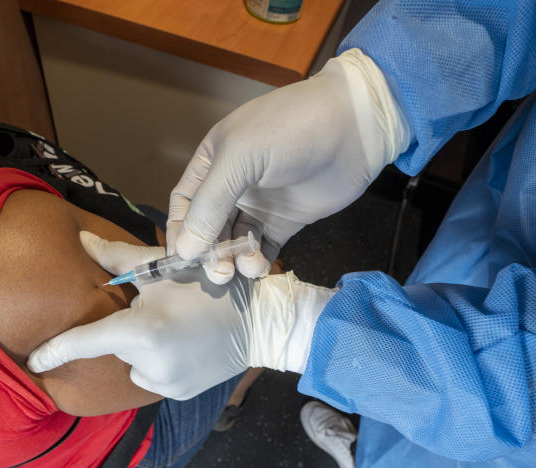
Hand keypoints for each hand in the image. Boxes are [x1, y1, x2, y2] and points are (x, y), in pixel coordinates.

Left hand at [27, 232, 336, 399]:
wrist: (262, 321)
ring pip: (133, 362)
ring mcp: (165, 383)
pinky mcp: (178, 393)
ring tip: (177, 329)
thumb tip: (81, 240)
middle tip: (162, 310)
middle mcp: (149, 363)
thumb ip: (116, 259)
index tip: (32, 363)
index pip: (83, 342)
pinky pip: (153, 376)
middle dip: (128, 328)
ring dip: (144, 347)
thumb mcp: (164, 267)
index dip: (54, 351)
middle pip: (115, 345)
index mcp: (140, 329)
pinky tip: (186, 347)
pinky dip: (161, 363)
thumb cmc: (211, 284)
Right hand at [168, 48, 411, 282]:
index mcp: (213, 161)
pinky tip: (259, 268)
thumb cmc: (292, 128)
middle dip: (209, 252)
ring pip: (234, 242)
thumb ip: (211, 203)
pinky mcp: (285, 221)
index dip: (181, 232)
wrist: (354, 128)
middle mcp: (233, 185)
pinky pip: (263, 248)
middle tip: (219, 272)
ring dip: (234, 259)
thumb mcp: (241, 158)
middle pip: (208, 229)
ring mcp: (260, 204)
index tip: (182, 259)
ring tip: (245, 268)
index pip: (185, 204)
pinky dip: (257, 262)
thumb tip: (186, 248)